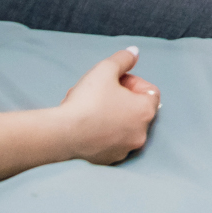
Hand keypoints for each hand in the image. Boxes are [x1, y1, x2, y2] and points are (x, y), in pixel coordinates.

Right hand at [59, 47, 159, 163]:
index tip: (114, 81)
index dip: (132, 82)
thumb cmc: (87, 101)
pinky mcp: (109, 160)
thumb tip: (134, 52)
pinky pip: (110, 141)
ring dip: (110, 114)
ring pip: (121, 125)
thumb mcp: (105, 69)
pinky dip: (102, 132)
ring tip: (88, 106)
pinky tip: (85, 124)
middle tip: (99, 92)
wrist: (61, 134)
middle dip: (119, 98)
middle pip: (136, 109)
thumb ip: (123, 58)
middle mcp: (141, 133)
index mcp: (145, 111)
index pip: (149, 91)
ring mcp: (125, 149)